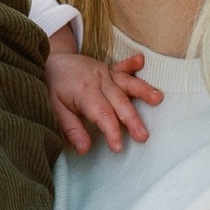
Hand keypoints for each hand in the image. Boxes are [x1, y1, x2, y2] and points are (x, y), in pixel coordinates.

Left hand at [44, 47, 162, 154]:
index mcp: (84, 92)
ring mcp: (105, 73)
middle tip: (143, 136)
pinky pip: (123, 67)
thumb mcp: (55, 109)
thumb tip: (84, 149)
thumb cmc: (52, 87)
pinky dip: (132, 64)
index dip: (111, 131)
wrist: (51, 61)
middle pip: (119, 101)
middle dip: (132, 119)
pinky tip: (141, 60)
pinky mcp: (109, 69)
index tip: (118, 147)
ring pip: (126, 83)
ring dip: (143, 91)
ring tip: (158, 99)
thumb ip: (71, 129)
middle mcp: (97, 81)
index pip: (102, 114)